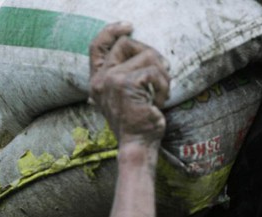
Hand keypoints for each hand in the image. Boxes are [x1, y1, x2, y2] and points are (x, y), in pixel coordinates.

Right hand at [89, 23, 170, 149]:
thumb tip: (148, 53)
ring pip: (147, 56)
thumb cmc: (137, 124)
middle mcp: (101, 79)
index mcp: (98, 81)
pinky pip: (153, 71)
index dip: (112, 31)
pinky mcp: (126, 84)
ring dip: (162, 74)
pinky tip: (160, 101)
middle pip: (126, 44)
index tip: (129, 27)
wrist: (137, 145)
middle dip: (151, 54)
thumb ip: (126, 75)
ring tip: (161, 93)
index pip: (98, 46)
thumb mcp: (127, 97)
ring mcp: (111, 80)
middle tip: (163, 72)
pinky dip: (163, 85)